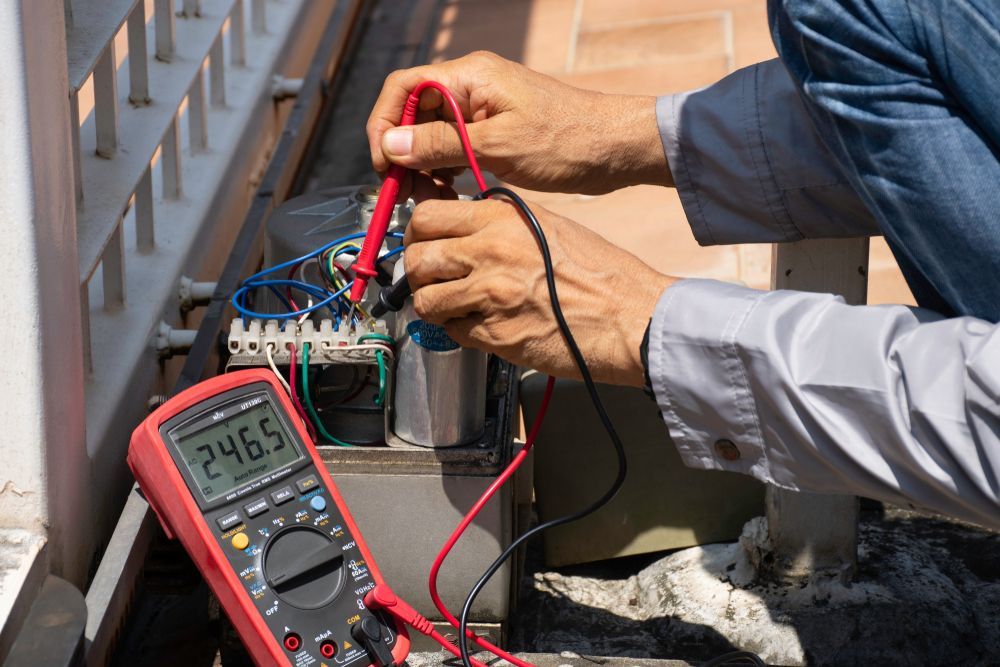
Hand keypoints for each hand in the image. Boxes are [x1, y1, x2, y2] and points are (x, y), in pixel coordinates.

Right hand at [367, 51, 669, 195]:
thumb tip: (390, 146)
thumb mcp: (499, 146)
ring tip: (427, 198)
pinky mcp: (494, 131)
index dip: (384, 125)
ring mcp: (482, 109)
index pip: (403, 88)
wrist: (616, 148)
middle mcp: (471, 86)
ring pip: (431, 134)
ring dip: (421, 166)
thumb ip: (441, 145)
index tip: (384, 166)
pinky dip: (444, 170)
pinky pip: (453, 147)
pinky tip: (449, 193)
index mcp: (470, 75)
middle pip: (412, 113)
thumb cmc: (568, 140)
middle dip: (402, 153)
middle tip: (404, 193)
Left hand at [402, 197, 675, 384]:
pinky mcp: (494, 335)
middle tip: (433, 279)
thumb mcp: (547, 224)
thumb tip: (463, 226)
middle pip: (417, 259)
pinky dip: (458, 330)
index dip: (417, 232)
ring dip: (434, 305)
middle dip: (418, 273)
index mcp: (501, 219)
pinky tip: (481, 325)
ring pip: (426, 300)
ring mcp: (489, 296)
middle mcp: (488, 252)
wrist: (630, 317)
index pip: (426, 216)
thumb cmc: (599, 273)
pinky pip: (452, 331)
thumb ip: (500, 222)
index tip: (423, 242)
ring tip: (455, 306)